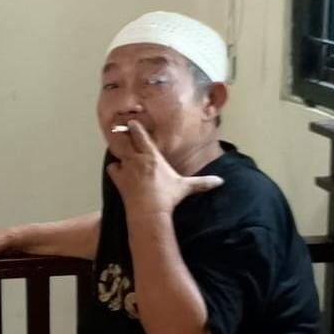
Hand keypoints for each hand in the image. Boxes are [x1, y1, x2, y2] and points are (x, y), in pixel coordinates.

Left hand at [106, 121, 223, 217]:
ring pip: (118, 153)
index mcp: (152, 156)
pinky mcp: (118, 180)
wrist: (149, 211)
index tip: (131, 122)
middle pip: (125, 141)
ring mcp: (126, 168)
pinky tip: (118, 170)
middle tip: (118, 129)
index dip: (135, 128)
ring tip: (119, 148)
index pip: (141, 136)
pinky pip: (112, 168)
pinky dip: (115, 168)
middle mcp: (137, 159)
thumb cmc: (167, 196)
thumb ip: (202, 182)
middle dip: (122, 135)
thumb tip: (221, 181)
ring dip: (119, 151)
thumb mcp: (185, 187)